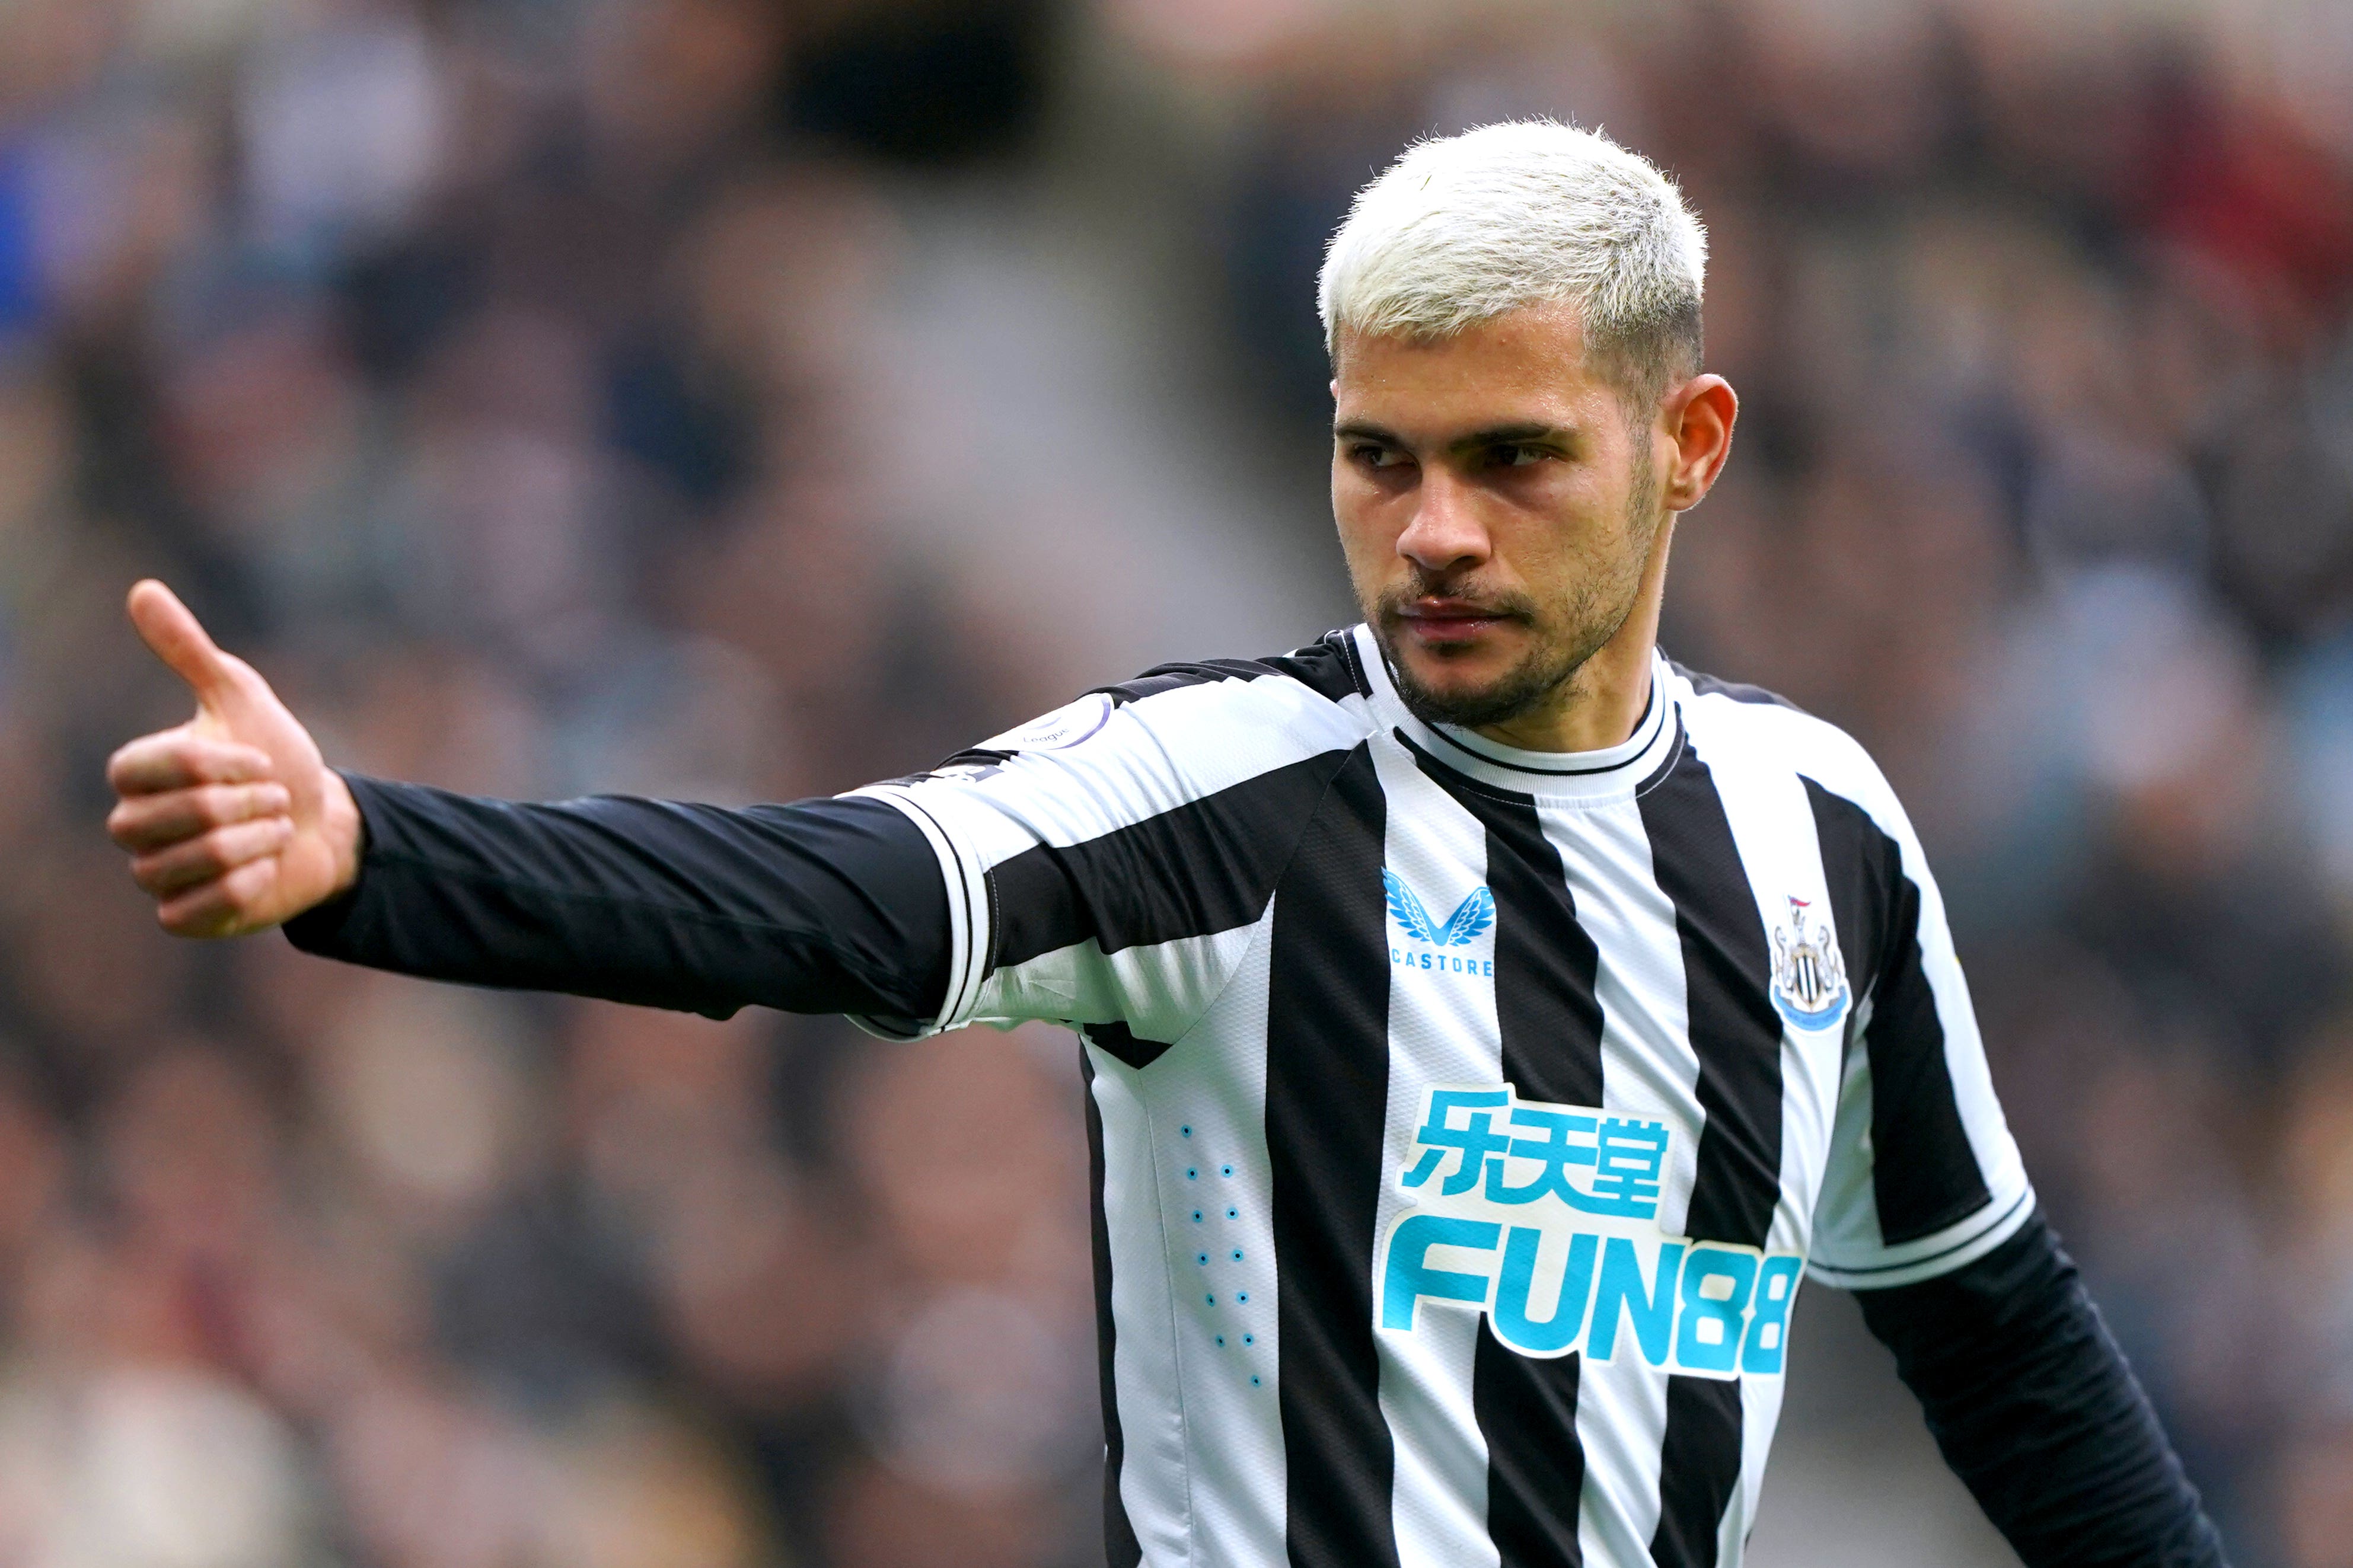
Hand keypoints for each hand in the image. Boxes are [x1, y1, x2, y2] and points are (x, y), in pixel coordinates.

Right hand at [105, 581, 362, 936]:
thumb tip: (142, 589)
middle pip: (185, 815)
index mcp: (136, 773)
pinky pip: (211, 904)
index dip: (221, 765)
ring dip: (259, 840)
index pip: (157, 768)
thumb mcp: (240, 697)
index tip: (260, 761)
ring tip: (274, 829)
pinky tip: (264, 868)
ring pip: (200, 860)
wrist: (320, 825)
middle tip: (275, 798)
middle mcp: (132, 825)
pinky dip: (254, 882)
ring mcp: (153, 874)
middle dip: (251, 803)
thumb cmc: (277, 760)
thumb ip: (189, 650)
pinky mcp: (181, 917)